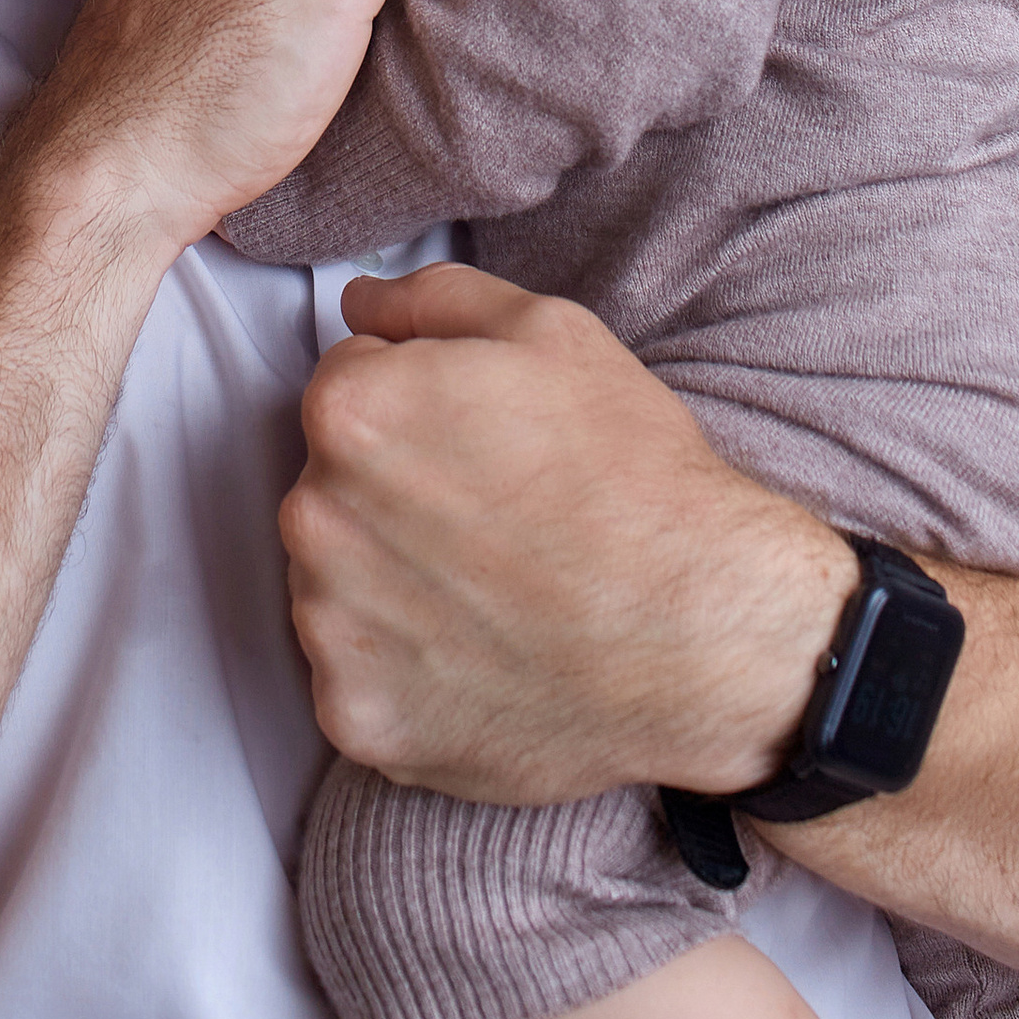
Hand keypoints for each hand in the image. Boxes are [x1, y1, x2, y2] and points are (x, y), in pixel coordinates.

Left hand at [282, 263, 856, 800]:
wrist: (701, 637)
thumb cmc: (634, 481)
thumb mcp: (550, 333)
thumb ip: (432, 299)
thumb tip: (362, 303)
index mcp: (352, 412)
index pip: (344, 386)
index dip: (417, 403)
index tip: (476, 440)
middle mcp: (317, 519)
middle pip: (331, 485)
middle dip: (394, 491)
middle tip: (493, 515)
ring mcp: (332, 630)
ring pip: (337, 581)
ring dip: (391, 580)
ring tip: (493, 587)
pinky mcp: (359, 718)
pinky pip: (356, 676)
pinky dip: (405, 668)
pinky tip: (481, 651)